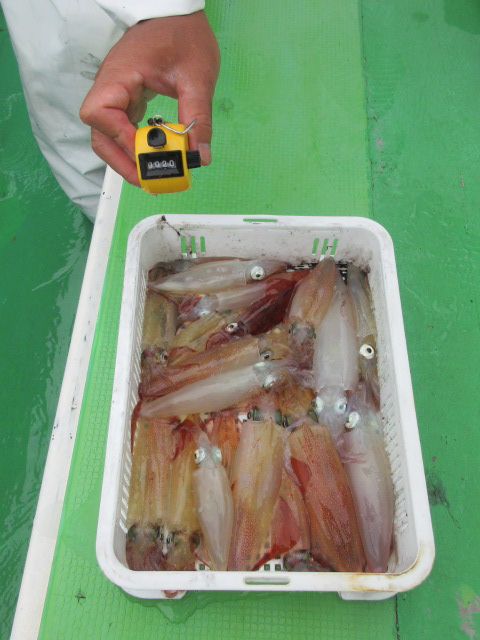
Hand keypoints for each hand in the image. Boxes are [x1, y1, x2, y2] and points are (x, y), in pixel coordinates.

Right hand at [79, 11, 219, 184]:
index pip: (100, 114)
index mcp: (120, 75)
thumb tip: (200, 156)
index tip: (147, 152)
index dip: (120, 139)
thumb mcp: (197, 77)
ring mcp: (117, 95)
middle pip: (100, 134)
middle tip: (148, 180)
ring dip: (126, 160)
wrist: (177, 15)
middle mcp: (111, 87)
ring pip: (108, 136)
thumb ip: (198, 117)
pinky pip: (121, 130)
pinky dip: (134, 149)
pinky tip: (152, 159)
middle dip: (121, 161)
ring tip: (151, 176)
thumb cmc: (184, 37)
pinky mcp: (127, 100)